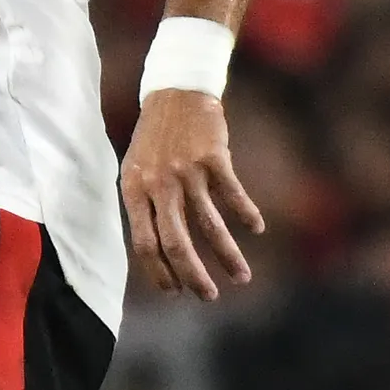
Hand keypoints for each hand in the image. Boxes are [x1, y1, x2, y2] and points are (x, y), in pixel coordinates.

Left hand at [121, 87, 263, 299]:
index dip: (160, 272)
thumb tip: (156, 255)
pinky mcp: (213, 157)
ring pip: (209, 225)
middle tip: (209, 297)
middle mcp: (158, 184)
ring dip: (227, 256)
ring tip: (241, 276)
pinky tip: (255, 229)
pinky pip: (232, 195)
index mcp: (133, 190)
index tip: (176, 293)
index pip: (144, 244)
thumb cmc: (155, 139)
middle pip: (175, 242)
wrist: (175, 92)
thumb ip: (143, 208)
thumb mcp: (136, 170)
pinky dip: (246, 215)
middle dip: (194, 275)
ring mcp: (186, 171)